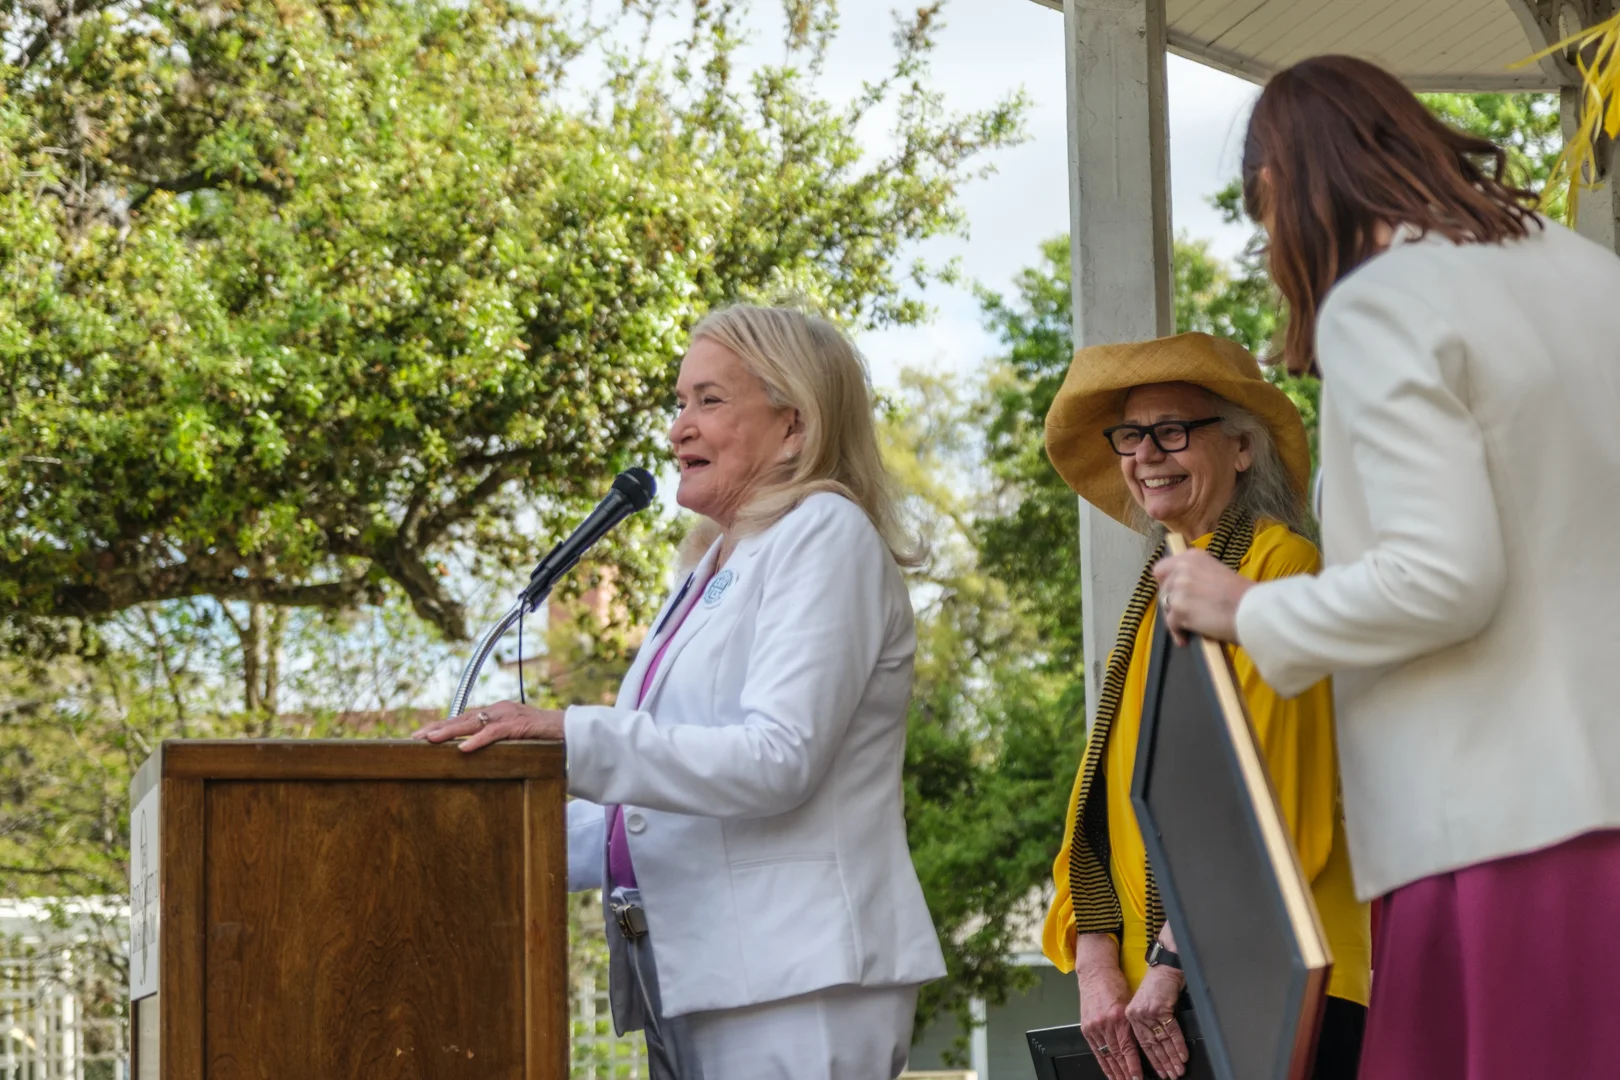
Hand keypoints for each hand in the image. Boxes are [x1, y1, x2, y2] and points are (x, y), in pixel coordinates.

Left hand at [411, 701, 564, 752]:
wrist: (572, 730)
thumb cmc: (544, 737)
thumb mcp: (515, 737)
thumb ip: (497, 742)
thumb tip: (473, 754)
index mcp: (497, 712)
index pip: (463, 718)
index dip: (442, 725)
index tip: (421, 734)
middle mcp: (499, 710)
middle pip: (462, 717)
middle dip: (438, 727)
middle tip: (414, 737)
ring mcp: (508, 716)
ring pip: (473, 723)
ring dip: (450, 731)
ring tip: (430, 739)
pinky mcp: (519, 725)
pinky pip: (495, 733)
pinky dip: (478, 740)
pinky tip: (463, 748)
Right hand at [1076, 954, 1141, 1079]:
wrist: (1095, 974)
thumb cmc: (1115, 985)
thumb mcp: (1129, 1004)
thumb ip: (1132, 1024)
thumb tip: (1141, 1045)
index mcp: (1119, 1017)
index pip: (1127, 1048)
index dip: (1133, 1065)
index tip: (1137, 1077)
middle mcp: (1105, 1024)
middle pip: (1116, 1055)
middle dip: (1125, 1072)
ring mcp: (1094, 1026)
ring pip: (1106, 1055)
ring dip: (1114, 1071)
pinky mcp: (1086, 1028)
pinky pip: (1095, 1050)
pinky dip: (1102, 1063)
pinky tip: (1108, 1072)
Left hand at [1126, 964, 1188, 1078]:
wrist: (1165, 967)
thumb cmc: (1158, 986)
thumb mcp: (1146, 1005)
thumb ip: (1147, 1024)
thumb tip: (1157, 1047)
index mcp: (1131, 1016)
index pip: (1141, 1044)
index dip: (1151, 1060)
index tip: (1157, 1072)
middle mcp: (1137, 1015)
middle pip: (1151, 1045)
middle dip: (1163, 1063)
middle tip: (1170, 1075)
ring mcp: (1148, 1012)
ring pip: (1162, 1040)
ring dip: (1172, 1057)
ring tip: (1178, 1069)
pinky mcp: (1160, 1007)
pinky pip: (1172, 1031)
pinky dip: (1179, 1045)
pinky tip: (1183, 1055)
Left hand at [1152, 549, 1251, 644]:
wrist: (1251, 609)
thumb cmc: (1243, 595)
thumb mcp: (1218, 573)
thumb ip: (1198, 577)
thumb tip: (1185, 589)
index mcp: (1192, 557)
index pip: (1162, 568)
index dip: (1165, 583)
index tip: (1172, 593)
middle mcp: (1182, 569)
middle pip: (1163, 590)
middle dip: (1171, 603)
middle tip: (1183, 614)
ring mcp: (1179, 589)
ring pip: (1166, 607)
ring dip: (1175, 618)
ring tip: (1187, 627)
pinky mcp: (1178, 609)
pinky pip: (1171, 624)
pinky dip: (1178, 633)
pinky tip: (1185, 639)